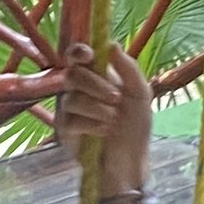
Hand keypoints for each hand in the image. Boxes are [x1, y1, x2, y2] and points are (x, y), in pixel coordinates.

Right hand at [58, 43, 154, 193]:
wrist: (130, 160)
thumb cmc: (135, 125)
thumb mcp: (140, 93)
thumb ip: (128, 67)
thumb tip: (111, 43)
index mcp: (95, 74)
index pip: (77, 55)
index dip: (79, 52)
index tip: (89, 56)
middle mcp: (78, 88)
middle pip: (72, 74)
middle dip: (96, 85)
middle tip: (116, 99)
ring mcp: (68, 108)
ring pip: (71, 98)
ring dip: (97, 109)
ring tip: (112, 120)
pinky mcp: (64, 129)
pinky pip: (70, 120)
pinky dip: (91, 125)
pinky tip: (103, 132)